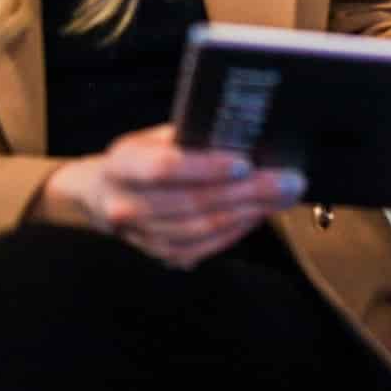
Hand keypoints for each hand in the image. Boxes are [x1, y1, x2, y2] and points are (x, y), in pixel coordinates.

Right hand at [32, 124, 305, 269]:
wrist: (102, 193)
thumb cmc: (141, 155)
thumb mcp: (154, 136)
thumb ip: (189, 137)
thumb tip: (245, 137)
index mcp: (121, 165)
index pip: (165, 168)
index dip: (206, 167)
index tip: (246, 162)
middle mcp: (124, 205)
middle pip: (192, 203)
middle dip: (247, 192)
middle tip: (289, 180)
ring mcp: (140, 236)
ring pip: (201, 229)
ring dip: (249, 213)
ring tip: (283, 196)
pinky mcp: (159, 255)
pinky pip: (203, 247)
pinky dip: (235, 230)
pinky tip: (260, 214)